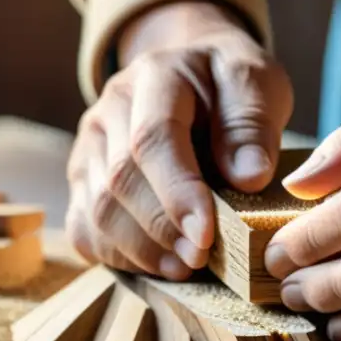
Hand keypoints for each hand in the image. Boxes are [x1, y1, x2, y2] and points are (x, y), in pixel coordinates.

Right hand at [66, 0, 292, 277]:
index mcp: (156, 77)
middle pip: (119, 180)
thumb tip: (248, 177)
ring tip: (184, 267)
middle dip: (161, 228)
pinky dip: (118, 257)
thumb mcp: (258, 83)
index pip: (153, 138)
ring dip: (140, 249)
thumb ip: (253, 125)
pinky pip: (84, 228)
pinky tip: (158, 265)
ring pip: (97, 209)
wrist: (193, 73)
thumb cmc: (229, 86)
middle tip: (201, 257)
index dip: (177, 191)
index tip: (205, 233)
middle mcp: (111, 109)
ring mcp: (89, 145)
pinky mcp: (83, 179)